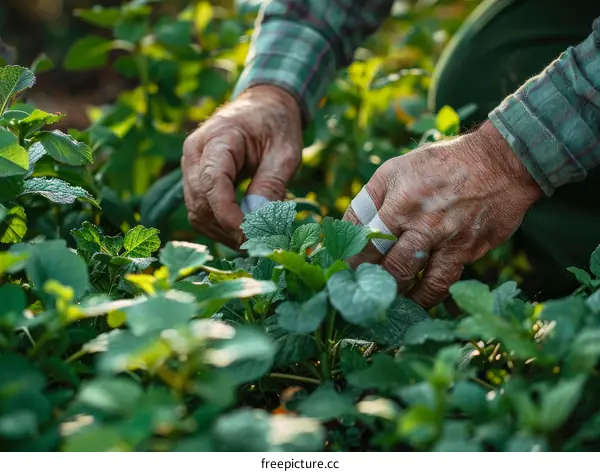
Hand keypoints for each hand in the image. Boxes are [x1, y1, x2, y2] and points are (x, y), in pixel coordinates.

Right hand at [182, 85, 302, 248]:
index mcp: (217, 138)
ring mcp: (191, 167)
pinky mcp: (196, 179)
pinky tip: (243, 232)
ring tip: (254, 241)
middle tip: (260, 244)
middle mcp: (195, 153)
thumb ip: (271, 185)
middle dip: (228, 228)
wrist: (264, 106)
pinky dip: (220, 226)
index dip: (227, 214)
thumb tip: (259, 224)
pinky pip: (201, 210)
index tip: (249, 235)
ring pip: (197, 212)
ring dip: (223, 232)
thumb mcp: (285, 152)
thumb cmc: (277, 125)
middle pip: (200, 202)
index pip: (211, 182)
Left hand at [343, 121, 542, 308]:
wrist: (499, 163)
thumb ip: (368, 199)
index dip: (354, 263)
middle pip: (393, 268)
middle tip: (363, 295)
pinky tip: (417, 301)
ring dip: (402, 298)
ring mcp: (450, 241)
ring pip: (421, 283)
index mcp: (401, 203)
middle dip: (375, 285)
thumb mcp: (396, 169)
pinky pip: (445, 283)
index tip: (344, 274)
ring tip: (388, 305)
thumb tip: (345, 228)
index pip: (369, 243)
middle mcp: (424, 225)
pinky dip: (429, 297)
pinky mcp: (470, 251)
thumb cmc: (439, 164)